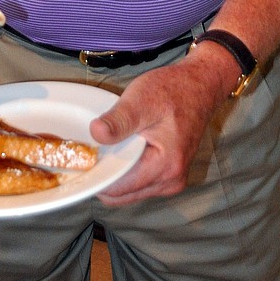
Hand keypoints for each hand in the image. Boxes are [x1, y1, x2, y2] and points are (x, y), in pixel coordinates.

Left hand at [90, 47, 237, 204]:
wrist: (199, 85)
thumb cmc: (174, 90)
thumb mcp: (141, 99)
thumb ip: (118, 120)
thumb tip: (96, 134)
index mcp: (166, 166)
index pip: (119, 188)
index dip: (97, 175)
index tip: (80, 161)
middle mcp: (171, 181)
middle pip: (123, 195)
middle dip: (105, 176)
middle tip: (90, 152)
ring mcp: (172, 180)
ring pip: (130, 191)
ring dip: (116, 175)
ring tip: (106, 149)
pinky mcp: (169, 175)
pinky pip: (139, 183)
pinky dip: (126, 172)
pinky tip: (120, 152)